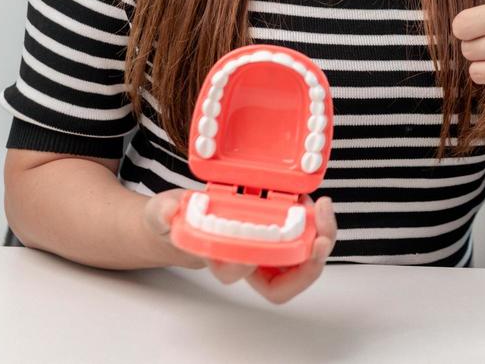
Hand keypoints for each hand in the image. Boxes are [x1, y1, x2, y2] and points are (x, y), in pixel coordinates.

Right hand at [143, 191, 338, 304]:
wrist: (187, 218)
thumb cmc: (178, 221)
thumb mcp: (162, 212)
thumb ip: (164, 212)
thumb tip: (171, 211)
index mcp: (219, 259)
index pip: (235, 273)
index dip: (248, 265)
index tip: (254, 247)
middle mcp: (247, 262)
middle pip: (282, 281)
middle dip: (307, 265)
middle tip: (320, 238)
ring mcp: (266, 251)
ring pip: (301, 262)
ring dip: (318, 238)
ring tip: (322, 209)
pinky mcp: (278, 233)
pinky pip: (304, 238)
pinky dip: (314, 223)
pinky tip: (313, 203)